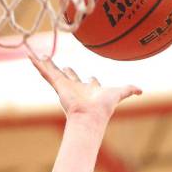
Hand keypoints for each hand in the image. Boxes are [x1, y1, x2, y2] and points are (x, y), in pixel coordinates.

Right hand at [26, 44, 141, 120]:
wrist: (90, 116)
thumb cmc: (104, 107)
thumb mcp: (119, 93)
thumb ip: (129, 90)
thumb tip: (141, 90)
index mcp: (90, 90)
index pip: (89, 82)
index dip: (90, 80)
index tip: (90, 78)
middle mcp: (77, 88)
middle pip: (69, 76)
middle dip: (66, 71)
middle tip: (60, 65)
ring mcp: (66, 86)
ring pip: (53, 72)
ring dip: (45, 63)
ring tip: (37, 55)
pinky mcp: (58, 85)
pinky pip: (46, 72)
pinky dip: (37, 64)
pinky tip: (30, 55)